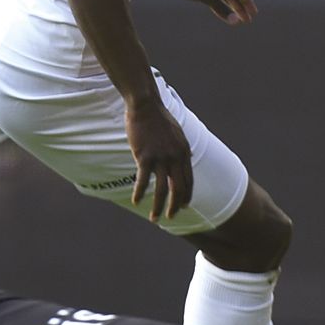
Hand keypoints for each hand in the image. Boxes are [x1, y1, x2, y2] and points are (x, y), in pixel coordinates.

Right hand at [126, 96, 192, 221]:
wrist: (146, 106)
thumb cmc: (159, 118)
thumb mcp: (177, 132)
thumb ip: (182, 148)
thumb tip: (187, 157)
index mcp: (184, 152)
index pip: (188, 180)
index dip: (186, 195)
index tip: (183, 207)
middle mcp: (175, 157)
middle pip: (178, 188)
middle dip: (175, 206)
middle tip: (170, 217)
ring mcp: (160, 158)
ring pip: (161, 189)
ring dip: (158, 206)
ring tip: (154, 218)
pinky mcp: (144, 156)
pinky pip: (143, 180)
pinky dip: (139, 192)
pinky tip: (136, 201)